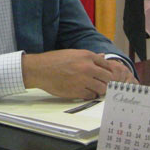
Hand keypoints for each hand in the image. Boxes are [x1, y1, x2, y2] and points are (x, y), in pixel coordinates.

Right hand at [21, 49, 136, 99]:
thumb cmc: (55, 60)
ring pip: (102, 89)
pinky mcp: (77, 91)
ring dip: (100, 90)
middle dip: (108, 82)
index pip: (108, 65)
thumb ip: (89, 56)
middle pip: (108, 78)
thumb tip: (102, 57)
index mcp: (87, 56)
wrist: (40, 69)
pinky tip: (86, 92)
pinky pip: (91, 96)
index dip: (110, 71)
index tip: (109, 76)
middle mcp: (87, 67)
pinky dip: (91, 95)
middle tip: (105, 84)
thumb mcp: (73, 53)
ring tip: (95, 89)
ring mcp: (83, 80)